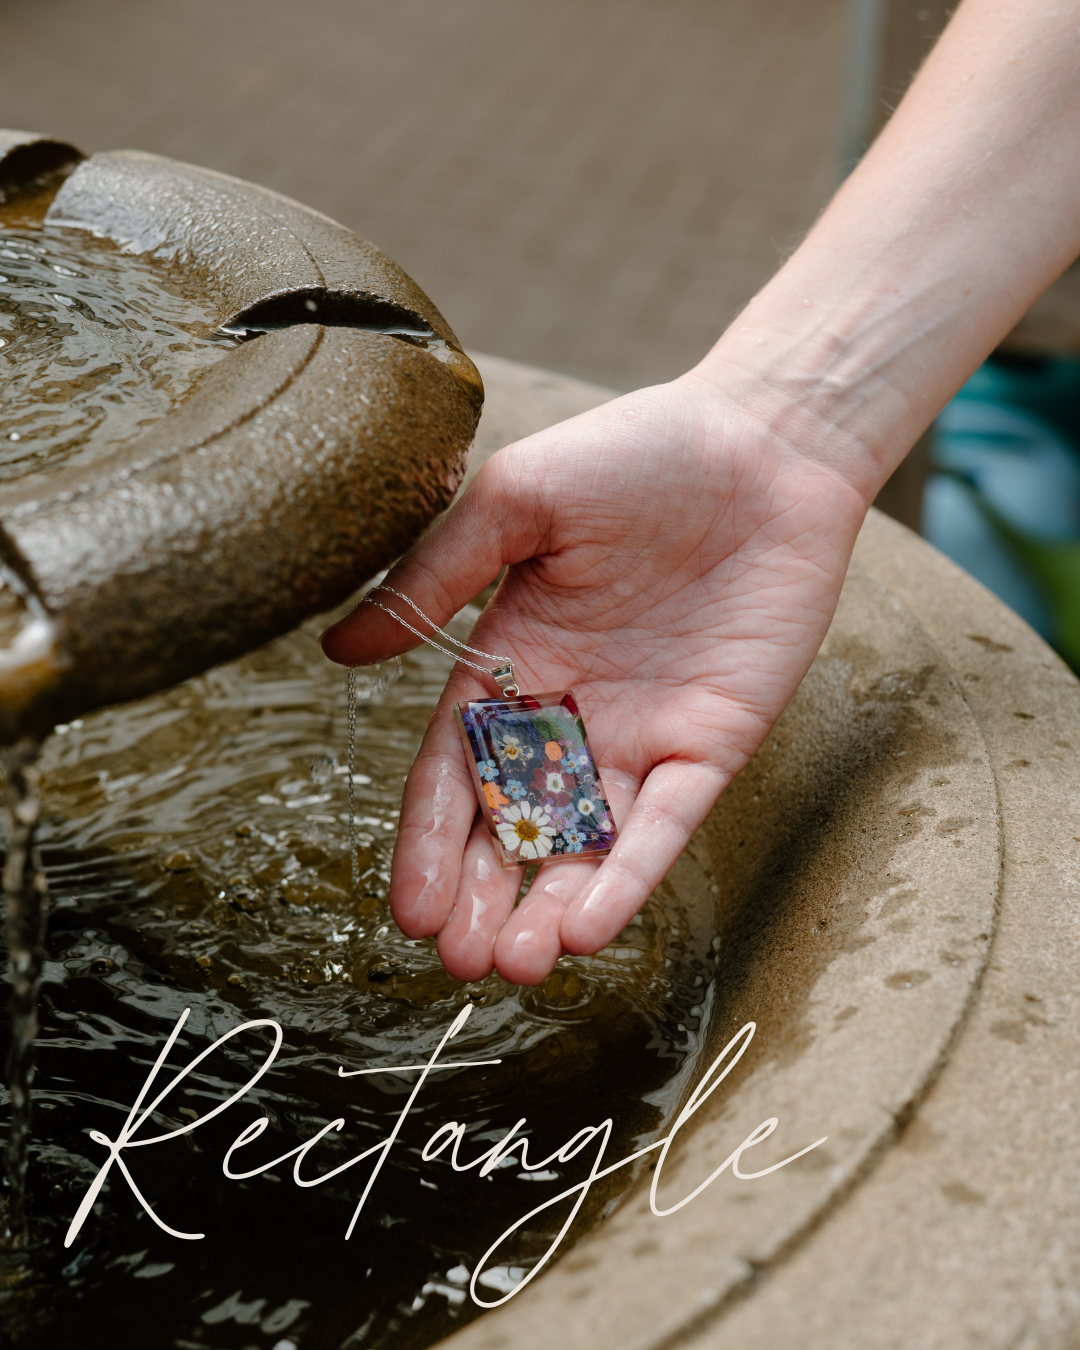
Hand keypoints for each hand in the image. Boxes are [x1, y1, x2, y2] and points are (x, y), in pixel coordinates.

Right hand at [321, 370, 869, 984]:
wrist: (765, 446)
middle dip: (485, 896)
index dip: (430, 841)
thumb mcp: (517, 503)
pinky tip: (591, 925)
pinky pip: (666, 823)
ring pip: (589, 843)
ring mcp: (642, 735)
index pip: (457, 770)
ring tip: (519, 966)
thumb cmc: (636, 456)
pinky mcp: (713, 744)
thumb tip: (336, 650)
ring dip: (552, 906)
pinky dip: (631, 873)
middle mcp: (571, 712)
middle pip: (516, 826)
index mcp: (512, 661)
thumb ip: (435, 579)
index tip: (410, 911)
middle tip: (461, 964)